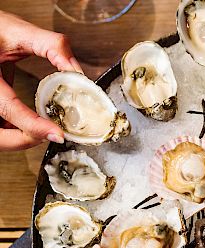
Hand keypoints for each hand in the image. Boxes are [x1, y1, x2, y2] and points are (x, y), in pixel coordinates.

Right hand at [0, 10, 81, 150]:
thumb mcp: (15, 31)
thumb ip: (50, 46)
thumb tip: (77, 70)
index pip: (9, 110)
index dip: (35, 127)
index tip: (58, 134)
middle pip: (0, 138)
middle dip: (28, 139)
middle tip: (51, 132)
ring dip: (20, 138)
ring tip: (40, 127)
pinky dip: (12, 131)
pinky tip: (25, 123)